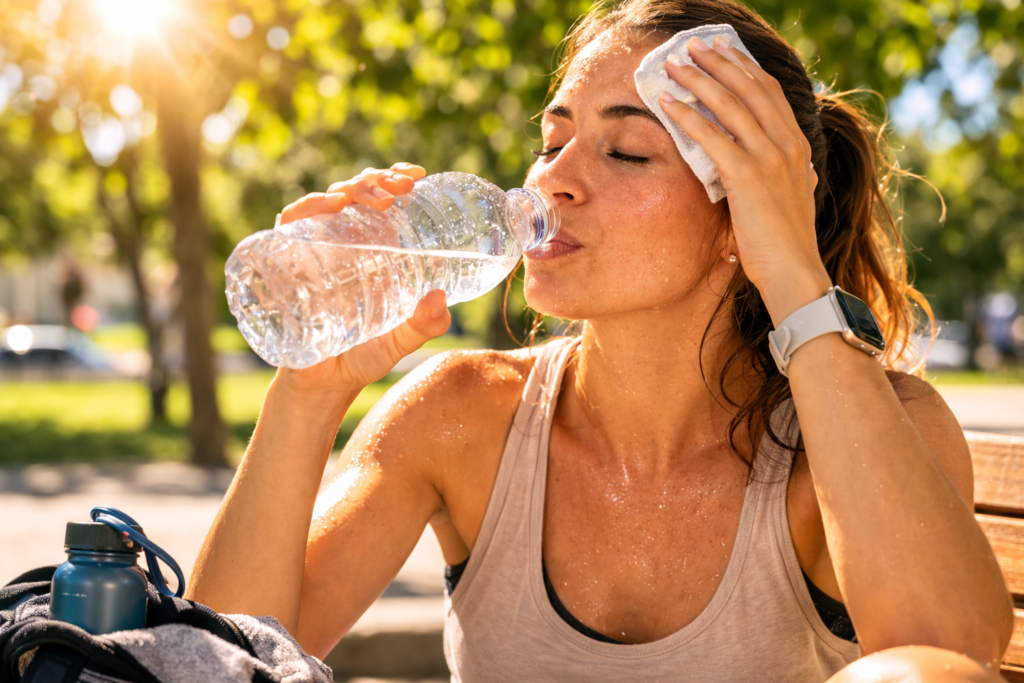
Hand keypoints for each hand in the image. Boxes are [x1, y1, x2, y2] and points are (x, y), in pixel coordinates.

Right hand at [273, 163, 451, 400]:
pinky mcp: (286, 264)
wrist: (321, 386)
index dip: (393, 178)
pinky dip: (309, 208)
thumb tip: (441, 299)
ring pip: (327, 202)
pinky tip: (332, 207)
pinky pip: (291, 224)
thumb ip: (424, 326)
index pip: (377, 199)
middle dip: (377, 180)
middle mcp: (339, 244)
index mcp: (369, 250)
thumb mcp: (400, 342)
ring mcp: (312, 251)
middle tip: (403, 188)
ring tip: (378, 199)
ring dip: (352, 189)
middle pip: (354, 194)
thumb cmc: (361, 358)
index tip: (416, 175)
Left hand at [657, 37, 831, 323]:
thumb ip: (782, 175)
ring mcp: (769, 158)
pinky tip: (667, 104)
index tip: (723, 51)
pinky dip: (687, 116)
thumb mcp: (789, 198)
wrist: (795, 272)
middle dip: (718, 62)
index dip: (744, 68)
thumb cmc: (785, 244)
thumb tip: (768, 168)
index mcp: (798, 147)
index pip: (769, 93)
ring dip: (698, 80)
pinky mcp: (748, 176)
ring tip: (673, 65)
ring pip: (729, 105)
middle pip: (749, 88)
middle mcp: (787, 144)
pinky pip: (711, 137)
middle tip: (692, 46)